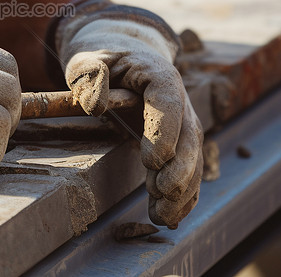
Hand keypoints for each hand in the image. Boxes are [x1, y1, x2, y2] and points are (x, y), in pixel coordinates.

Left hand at [55, 0, 202, 227]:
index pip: (169, 104)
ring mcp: (184, 124)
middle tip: (161, 192)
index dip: (165, 132)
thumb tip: (94, 104)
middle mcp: (180, 101)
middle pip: (190, 136)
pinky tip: (170, 218)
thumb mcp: (88, 61)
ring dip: (182, 190)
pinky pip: (188, 171)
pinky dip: (182, 196)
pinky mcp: (180, 144)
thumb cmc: (103, 61)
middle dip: (180, 168)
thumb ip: (89, 76)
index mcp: (159, 76)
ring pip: (193, 158)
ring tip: (163, 217)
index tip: (151, 160)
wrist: (124, 62)